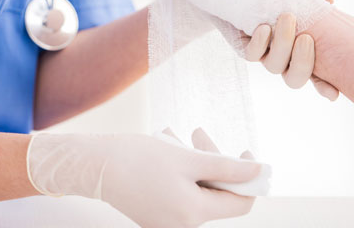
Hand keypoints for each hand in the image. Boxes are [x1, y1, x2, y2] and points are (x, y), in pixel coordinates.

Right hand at [27, 130, 260, 227]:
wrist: (94, 165)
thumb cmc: (137, 160)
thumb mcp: (186, 159)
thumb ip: (226, 167)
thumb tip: (259, 172)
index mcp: (193, 214)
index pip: (239, 201)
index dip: (247, 176)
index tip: (244, 151)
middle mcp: (182, 224)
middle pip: (215, 191)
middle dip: (212, 160)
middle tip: (198, 134)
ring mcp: (167, 219)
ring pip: (195, 186)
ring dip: (192, 160)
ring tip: (174, 137)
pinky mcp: (155, 210)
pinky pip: (178, 189)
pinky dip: (178, 168)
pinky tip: (165, 147)